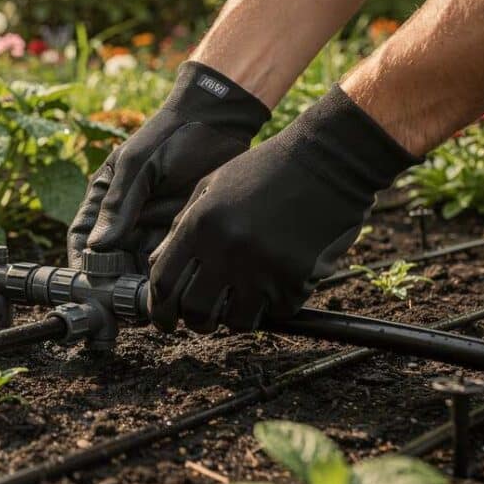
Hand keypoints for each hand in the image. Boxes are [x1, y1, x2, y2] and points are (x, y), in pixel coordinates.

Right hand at [68, 62, 269, 271]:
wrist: (218, 123)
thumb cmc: (170, 136)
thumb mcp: (139, 165)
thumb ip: (120, 204)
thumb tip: (96, 246)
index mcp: (105, 196)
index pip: (83, 235)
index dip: (81, 261)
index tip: (87, 283)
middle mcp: (126, 215)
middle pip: (111, 257)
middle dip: (114, 278)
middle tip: (121, 297)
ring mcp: (152, 224)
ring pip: (139, 262)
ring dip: (142, 278)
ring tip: (149, 292)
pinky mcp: (179, 230)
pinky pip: (169, 257)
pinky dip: (169, 269)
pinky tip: (173, 279)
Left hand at [148, 86, 417, 332]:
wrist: (327, 161)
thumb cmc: (265, 170)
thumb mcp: (211, 187)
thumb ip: (180, 227)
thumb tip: (156, 266)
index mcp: (200, 225)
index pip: (164, 283)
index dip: (160, 309)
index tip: (166, 321)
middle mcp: (227, 250)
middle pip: (196, 311)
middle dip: (195, 321)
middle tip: (202, 318)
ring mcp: (262, 268)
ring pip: (236, 321)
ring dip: (234, 318)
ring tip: (238, 303)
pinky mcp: (296, 279)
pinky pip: (276, 312)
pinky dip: (272, 307)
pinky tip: (275, 286)